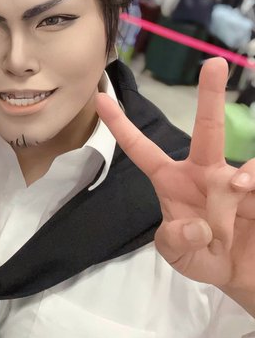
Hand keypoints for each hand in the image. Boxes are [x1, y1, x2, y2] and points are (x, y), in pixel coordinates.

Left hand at [96, 58, 254, 313]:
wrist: (242, 276)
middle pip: (208, 130)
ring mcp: (237, 182)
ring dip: (244, 181)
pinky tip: (248, 197)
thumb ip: (175, 241)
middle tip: (215, 63)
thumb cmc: (202, 256)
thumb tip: (196, 226)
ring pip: (245, 165)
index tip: (100, 97)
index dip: (122, 126)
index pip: (142, 150)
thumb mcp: (177, 254)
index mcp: (173, 181)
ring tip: (236, 203)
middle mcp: (205, 173)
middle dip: (210, 96)